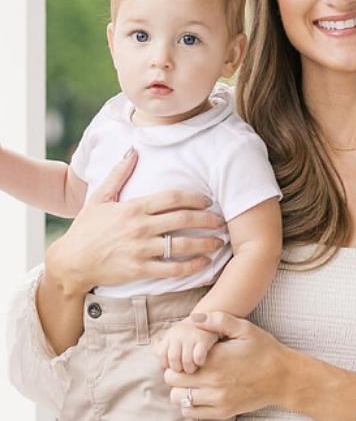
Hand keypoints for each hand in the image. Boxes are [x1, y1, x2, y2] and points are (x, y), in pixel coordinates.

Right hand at [45, 149, 225, 294]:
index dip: (195, 198)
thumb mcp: (99, 198)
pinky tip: (204, 262)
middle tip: (222, 220)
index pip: (172, 197)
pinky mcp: (139, 269)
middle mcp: (139, 227)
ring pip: (182, 244)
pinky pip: (172, 268)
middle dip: (207, 219)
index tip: (208, 201)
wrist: (69, 262)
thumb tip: (132, 150)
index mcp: (133, 208)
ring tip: (219, 241)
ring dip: (205, 242)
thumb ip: (118, 174)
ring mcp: (140, 249)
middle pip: (183, 218)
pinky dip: (191, 266)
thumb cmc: (86, 229)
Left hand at [164, 312, 292, 419]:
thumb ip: (219, 320)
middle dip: (176, 373)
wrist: (284, 377)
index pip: (175, 364)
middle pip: (173, 381)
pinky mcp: (222, 412)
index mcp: (215, 360)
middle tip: (188, 368)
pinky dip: (189, 404)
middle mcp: (213, 382)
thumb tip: (194, 319)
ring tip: (194, 382)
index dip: (177, 359)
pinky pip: (190, 412)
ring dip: (181, 389)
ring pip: (178, 398)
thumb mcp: (245, 329)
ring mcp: (217, 399)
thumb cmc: (264, 350)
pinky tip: (200, 394)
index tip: (187, 356)